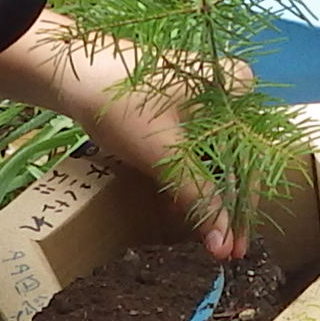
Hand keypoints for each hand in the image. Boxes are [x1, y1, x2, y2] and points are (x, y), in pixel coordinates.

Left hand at [0, 16, 248, 257]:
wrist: (69, 69)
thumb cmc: (124, 104)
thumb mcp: (164, 155)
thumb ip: (199, 200)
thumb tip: (224, 248)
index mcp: (237, 89)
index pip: (250, 161)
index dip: (243, 210)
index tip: (236, 249)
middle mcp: (228, 91)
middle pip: (235, 161)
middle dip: (227, 207)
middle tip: (225, 251)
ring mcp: (203, 97)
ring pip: (215, 158)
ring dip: (210, 196)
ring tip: (209, 238)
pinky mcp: (178, 106)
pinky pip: (196, 148)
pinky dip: (192, 177)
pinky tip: (186, 208)